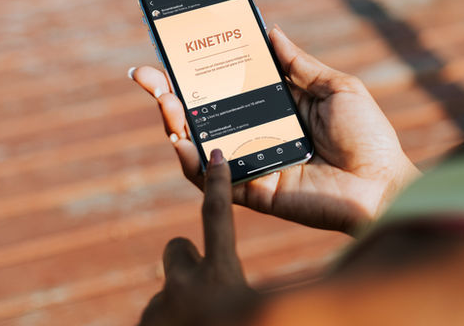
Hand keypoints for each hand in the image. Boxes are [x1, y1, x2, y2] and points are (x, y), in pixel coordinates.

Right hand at [131, 26, 419, 233]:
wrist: (384, 183)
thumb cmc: (369, 136)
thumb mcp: (337, 87)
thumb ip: (300, 63)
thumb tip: (270, 30)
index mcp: (277, 108)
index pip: (228, 86)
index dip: (200, 69)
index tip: (174, 46)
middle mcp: (258, 135)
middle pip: (204, 114)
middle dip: (169, 94)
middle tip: (146, 73)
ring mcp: (253, 164)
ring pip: (199, 146)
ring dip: (174, 123)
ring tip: (162, 99)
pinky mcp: (254, 193)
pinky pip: (214, 180)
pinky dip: (193, 162)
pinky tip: (182, 140)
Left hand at [140, 149, 259, 325]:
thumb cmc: (259, 323)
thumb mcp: (266, 308)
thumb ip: (275, 294)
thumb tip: (320, 282)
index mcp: (221, 276)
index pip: (218, 217)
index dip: (219, 184)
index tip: (217, 155)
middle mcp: (184, 285)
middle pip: (175, 248)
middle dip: (184, 259)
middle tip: (200, 285)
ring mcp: (159, 307)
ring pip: (164, 292)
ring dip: (177, 306)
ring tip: (196, 323)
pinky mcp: (143, 324)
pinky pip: (154, 318)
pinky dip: (167, 325)